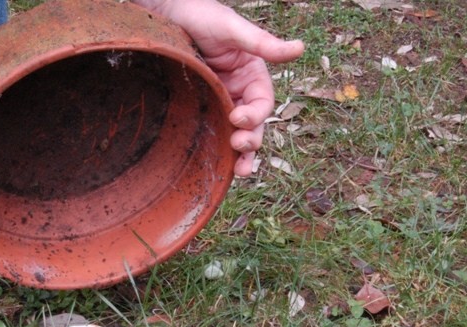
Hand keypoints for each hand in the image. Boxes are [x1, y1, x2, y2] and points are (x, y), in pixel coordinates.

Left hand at [134, 0, 303, 175]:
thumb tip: (300, 49)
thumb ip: (262, 43)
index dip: (256, 114)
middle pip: (253, 124)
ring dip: (241, 154)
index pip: (262, 102)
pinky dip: (219, 150)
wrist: (166, 14)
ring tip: (239, 171)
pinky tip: (219, 166)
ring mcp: (219, 102)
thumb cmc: (201, 15)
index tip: (238, 117)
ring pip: (236, 134)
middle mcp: (238, 91)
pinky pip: (213, 131)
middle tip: (238, 146)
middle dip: (250, 140)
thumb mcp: (232, 28)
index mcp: (252, 75)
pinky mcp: (199, 108)